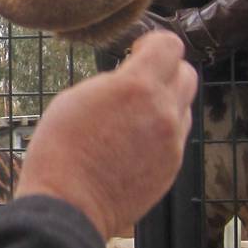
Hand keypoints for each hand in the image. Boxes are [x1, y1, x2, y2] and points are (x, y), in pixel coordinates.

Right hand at [14, 30, 197, 239]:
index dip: (153, 43)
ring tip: (133, 116)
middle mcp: (163, 112)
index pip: (170, 45)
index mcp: (136, 87)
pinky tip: (132, 142)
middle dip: (165, 71)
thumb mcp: (77, 97)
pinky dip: (161, 132)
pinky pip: (176, 137)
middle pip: (187, 73)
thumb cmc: (60, 149)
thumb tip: (128, 80)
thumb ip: (113, 83)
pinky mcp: (172, 167)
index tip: (137, 52)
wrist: (68, 204)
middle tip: (139, 81)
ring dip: (165, 103)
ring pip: (184, 107)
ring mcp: (172, 143)